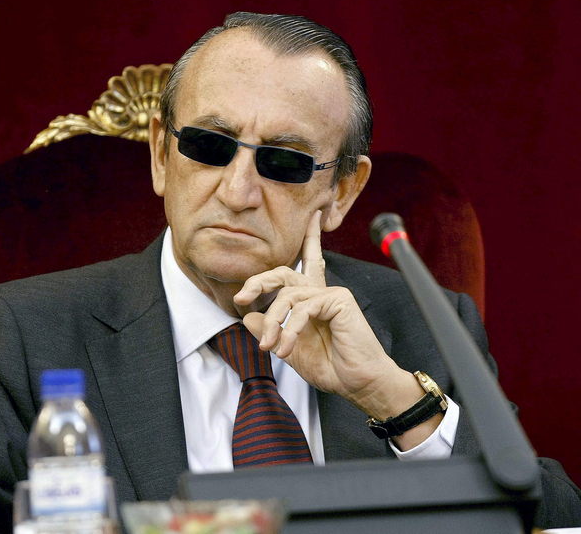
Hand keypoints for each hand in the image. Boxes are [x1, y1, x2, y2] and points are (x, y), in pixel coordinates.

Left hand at [233, 210, 421, 422]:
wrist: (360, 384)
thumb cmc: (332, 368)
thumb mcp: (289, 349)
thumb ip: (269, 331)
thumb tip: (247, 317)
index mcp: (314, 300)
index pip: (308, 262)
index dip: (310, 238)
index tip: (313, 215)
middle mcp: (323, 292)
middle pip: (285, 271)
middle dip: (259, 282)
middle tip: (240, 298)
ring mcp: (332, 294)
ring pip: (286, 295)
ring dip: (272, 323)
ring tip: (270, 347)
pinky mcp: (339, 300)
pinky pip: (301, 308)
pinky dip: (289, 329)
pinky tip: (286, 348)